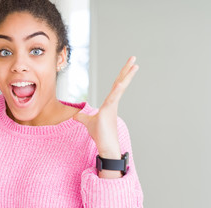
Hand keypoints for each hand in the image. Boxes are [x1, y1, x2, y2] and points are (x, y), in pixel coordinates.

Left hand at [73, 56, 138, 177]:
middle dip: (127, 70)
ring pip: (120, 88)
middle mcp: (113, 103)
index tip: (128, 66)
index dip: (121, 75)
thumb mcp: (88, 122)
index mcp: (110, 103)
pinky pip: (113, 99)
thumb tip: (75, 115)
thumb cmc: (99, 135)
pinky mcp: (108, 113)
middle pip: (120, 82)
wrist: (105, 146)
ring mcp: (112, 107)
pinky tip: (120, 83)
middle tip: (134, 58)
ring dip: (126, 76)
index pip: (116, 85)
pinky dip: (116, 91)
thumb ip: (82, 117)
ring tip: (134, 65)